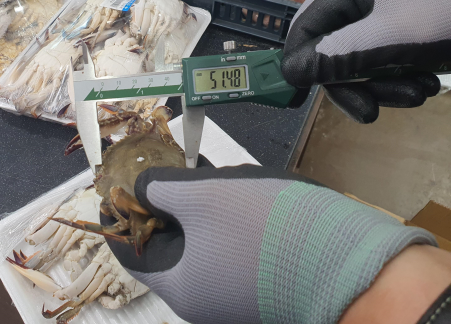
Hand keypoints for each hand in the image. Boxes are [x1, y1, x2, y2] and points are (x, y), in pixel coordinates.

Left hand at [107, 165, 435, 323]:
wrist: (350, 260)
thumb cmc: (267, 229)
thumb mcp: (200, 197)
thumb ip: (159, 190)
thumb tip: (139, 187)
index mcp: (181, 287)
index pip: (131, 252)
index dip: (122, 216)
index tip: (121, 188)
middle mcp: (206, 299)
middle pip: (173, 243)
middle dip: (176, 204)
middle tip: (181, 172)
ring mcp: (237, 292)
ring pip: (209, 240)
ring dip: (212, 207)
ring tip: (229, 180)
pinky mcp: (266, 281)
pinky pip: (238, 245)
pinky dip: (239, 219)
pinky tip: (257, 197)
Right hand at [283, 0, 450, 122]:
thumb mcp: (393, 37)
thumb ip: (338, 55)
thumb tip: (290, 72)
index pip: (303, 30)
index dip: (305, 66)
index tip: (318, 98)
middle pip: (331, 48)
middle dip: (354, 83)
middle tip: (374, 111)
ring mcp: (382, 6)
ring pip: (359, 57)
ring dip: (381, 84)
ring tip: (418, 94)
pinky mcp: (403, 21)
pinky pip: (383, 55)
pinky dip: (398, 75)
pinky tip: (425, 83)